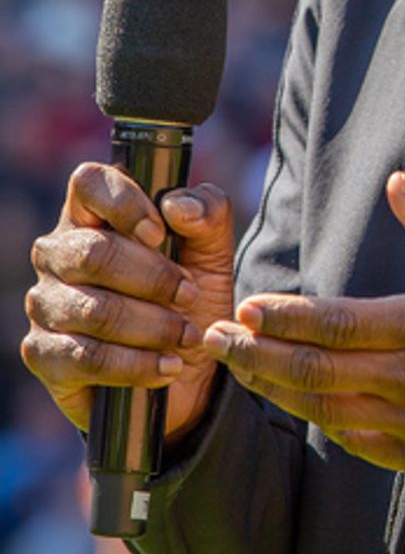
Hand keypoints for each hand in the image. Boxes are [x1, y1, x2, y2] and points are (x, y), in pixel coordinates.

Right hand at [22, 165, 234, 441]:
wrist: (186, 369)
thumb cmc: (189, 299)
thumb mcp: (212, 254)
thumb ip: (208, 215)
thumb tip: (177, 206)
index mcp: (93, 215)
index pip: (89, 183)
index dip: (125, 203)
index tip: (160, 234)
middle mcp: (58, 254)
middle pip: (94, 252)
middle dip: (153, 278)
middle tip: (189, 295)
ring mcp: (45, 303)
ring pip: (94, 309)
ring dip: (153, 326)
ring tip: (187, 336)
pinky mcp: (43, 353)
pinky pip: (88, 357)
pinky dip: (136, 364)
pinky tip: (166, 366)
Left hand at [202, 172, 404, 482]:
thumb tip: (397, 184)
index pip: (337, 324)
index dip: (286, 317)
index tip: (247, 304)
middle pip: (314, 370)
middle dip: (256, 353)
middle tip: (215, 336)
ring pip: (321, 406)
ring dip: (272, 386)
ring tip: (236, 363)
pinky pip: (347, 436)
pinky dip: (312, 415)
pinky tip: (289, 396)